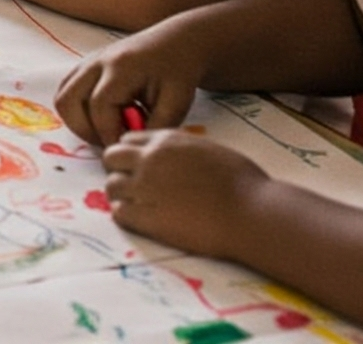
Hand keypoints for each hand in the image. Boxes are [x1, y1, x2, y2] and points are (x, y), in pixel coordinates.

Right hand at [56, 17, 211, 145]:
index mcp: (121, 68)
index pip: (99, 107)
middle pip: (67, 100)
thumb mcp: (176, 103)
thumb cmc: (178, 72)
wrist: (175, 42)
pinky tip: (107, 116)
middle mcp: (97, 62)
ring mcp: (88, 61)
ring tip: (109, 128)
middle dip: (85, 130)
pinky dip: (79, 110)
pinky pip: (68, 90)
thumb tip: (129, 149)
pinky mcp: (86, 65)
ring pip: (62, 96)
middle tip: (111, 140)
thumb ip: (154, 128)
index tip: (125, 149)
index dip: (109, 134)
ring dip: (79, 121)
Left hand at [102, 129, 265, 255]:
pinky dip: (125, 217)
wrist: (251, 212)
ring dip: (120, 196)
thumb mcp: (207, 150)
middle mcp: (149, 159)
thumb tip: (175, 160)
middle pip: (111, 158)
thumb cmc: (243, 182)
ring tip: (135, 207)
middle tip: (132, 187)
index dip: (131, 154)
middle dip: (118, 170)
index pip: (128, 140)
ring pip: (111, 186)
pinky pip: (120, 214)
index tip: (139, 167)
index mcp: (165, 140)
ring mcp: (145, 188)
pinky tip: (141, 222)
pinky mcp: (148, 218)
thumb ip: (182, 150)